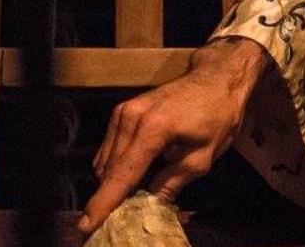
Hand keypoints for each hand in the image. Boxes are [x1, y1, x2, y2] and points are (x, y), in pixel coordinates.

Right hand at [76, 38, 269, 234]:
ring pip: (106, 160)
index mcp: (153, 130)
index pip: (122, 175)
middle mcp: (130, 118)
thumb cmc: (216, 116)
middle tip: (117, 220)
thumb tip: (150, 204)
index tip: (87, 225)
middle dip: (109, 197)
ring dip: (113, 182)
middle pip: (109, 170)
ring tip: (129, 199)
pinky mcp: (122, 111)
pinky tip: (132, 176)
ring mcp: (123, 112)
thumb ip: (173, 182)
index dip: (104, 203)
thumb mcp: (203, 157)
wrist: (215, 79)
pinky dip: (116, 166)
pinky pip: (110, 147)